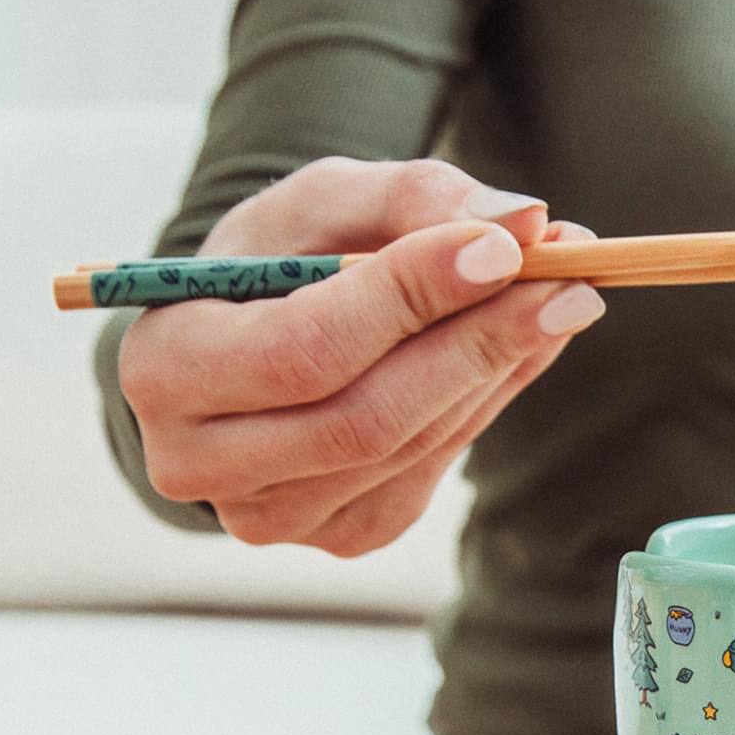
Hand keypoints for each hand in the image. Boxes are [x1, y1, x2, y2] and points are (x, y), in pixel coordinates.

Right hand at [118, 157, 604, 556]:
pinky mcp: (341, 534)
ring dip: (497, 371)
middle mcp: (202, 461)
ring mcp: (273, 514)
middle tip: (566, 283)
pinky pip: (430, 470)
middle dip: (475, 345)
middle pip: (364, 418)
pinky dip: (487, 402)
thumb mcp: (324, 204)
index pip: (304, 350)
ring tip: (562, 300)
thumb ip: (415, 199)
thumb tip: (524, 222)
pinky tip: (523, 349)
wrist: (249, 336)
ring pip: (407, 448)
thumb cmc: (278, 260)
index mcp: (168, 369)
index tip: (503, 249)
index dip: (409, 300)